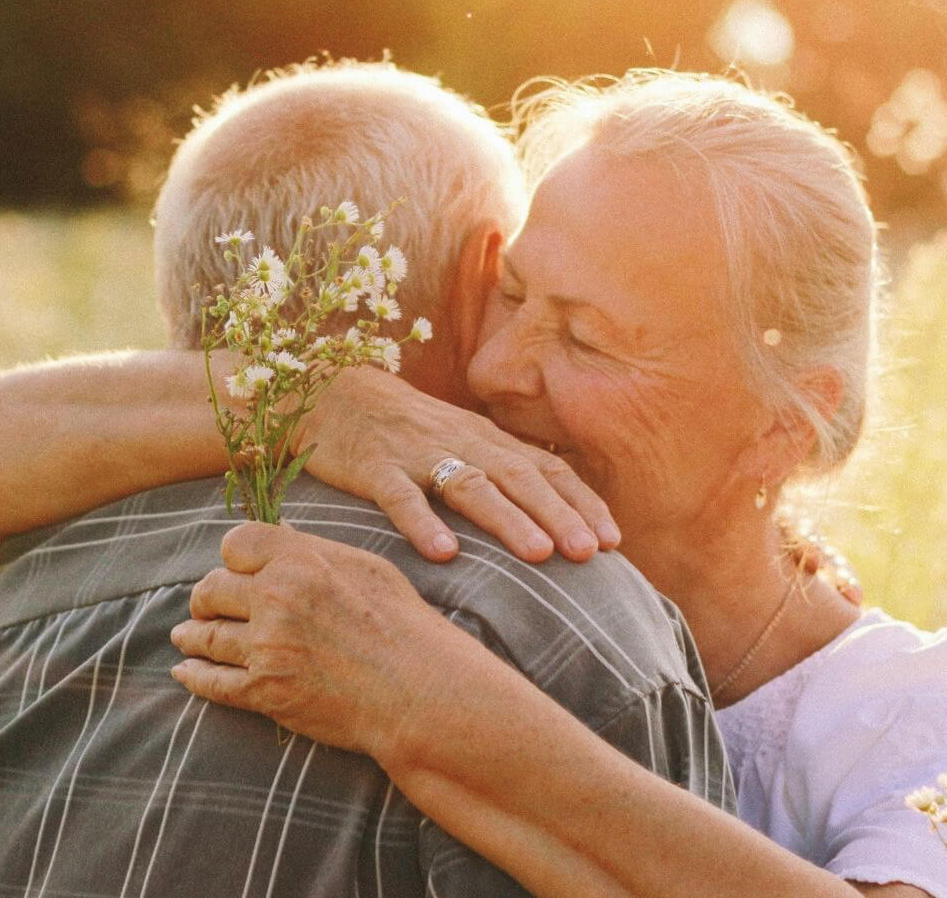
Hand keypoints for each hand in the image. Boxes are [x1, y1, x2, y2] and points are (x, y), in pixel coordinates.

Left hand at [170, 522, 465, 759]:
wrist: (420, 690)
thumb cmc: (404, 625)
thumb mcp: (365, 569)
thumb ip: (315, 551)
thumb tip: (282, 534)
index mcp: (300, 560)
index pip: (235, 544)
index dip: (232, 557)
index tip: (234, 569)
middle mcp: (276, 597)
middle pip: (212, 588)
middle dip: (206, 597)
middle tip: (204, 605)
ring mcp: (267, 646)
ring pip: (207, 636)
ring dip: (192, 636)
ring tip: (185, 636)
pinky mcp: (264, 691)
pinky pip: (213, 682)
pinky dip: (194, 677)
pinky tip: (185, 672)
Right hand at [296, 366, 618, 563]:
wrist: (332, 393)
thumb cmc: (406, 430)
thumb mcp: (461, 443)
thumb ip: (501, 473)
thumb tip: (553, 520)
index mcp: (487, 440)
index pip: (546, 468)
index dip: (581, 502)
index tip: (614, 541)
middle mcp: (462, 443)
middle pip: (519, 477)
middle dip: (559, 514)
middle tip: (592, 553)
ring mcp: (418, 454)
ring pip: (471, 485)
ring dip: (508, 519)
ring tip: (539, 554)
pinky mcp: (374, 467)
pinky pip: (401, 495)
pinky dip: (422, 522)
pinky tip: (443, 553)